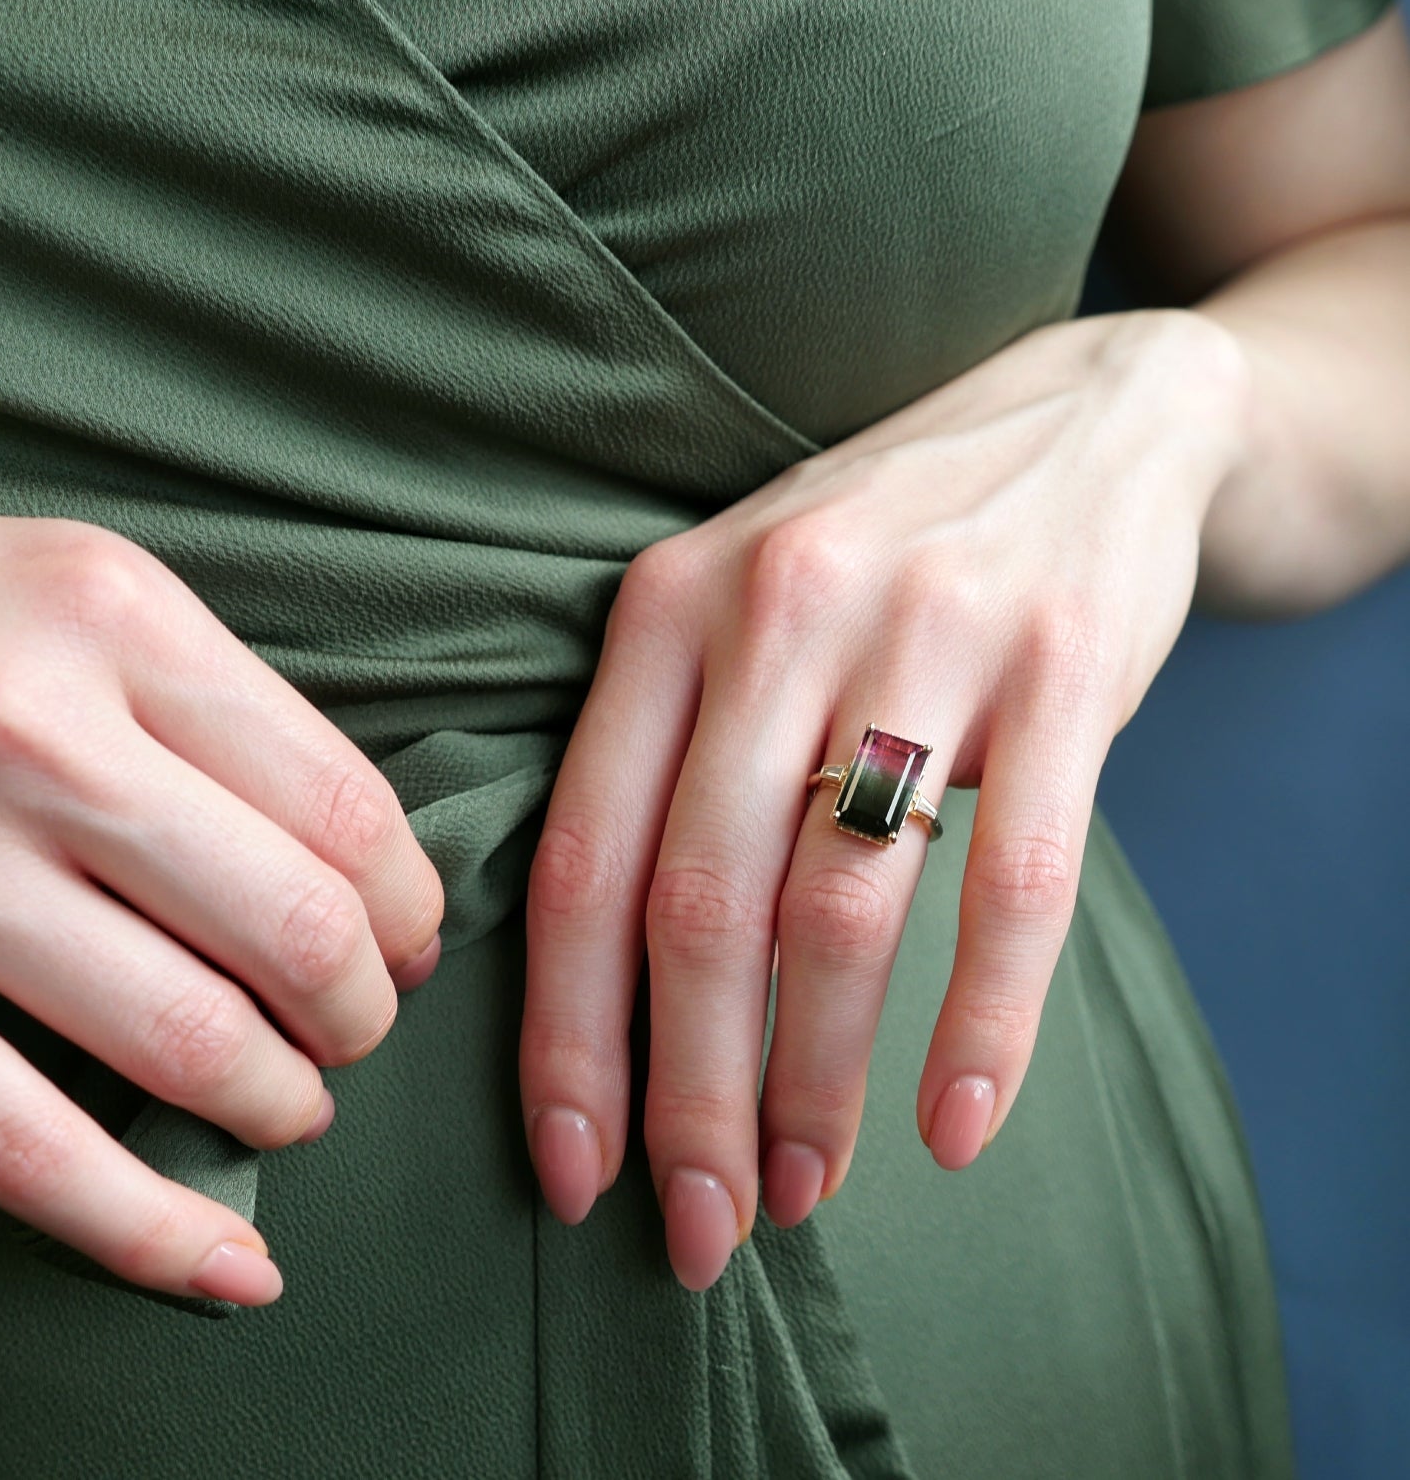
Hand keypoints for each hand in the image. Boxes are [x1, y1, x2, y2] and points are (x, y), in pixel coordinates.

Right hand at [0, 513, 442, 1304]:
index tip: (410, 942)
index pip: (345, 807)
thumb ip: (210, 708)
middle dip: (362, 1010)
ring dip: (281, 1102)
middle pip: (295, 927)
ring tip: (292, 1100)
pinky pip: (27, 1147)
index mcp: (112, 618)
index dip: (410, 905)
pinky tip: (231, 1265)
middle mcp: (29, 735)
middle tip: (357, 1025)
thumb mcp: (78, 594)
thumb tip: (360, 864)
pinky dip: (148, 1229)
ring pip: (188, 1040)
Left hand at [520, 310, 1248, 1289]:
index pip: (579, 859)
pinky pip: (1014, 884)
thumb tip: (618, 998)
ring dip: (815, 1084)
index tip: (574, 1174)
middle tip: (699, 1228)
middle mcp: (776, 611)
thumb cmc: (876, 556)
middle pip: (699, 908)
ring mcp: (926, 632)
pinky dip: (981, 1027)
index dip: (566, 1039)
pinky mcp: (1064, 666)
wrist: (1083, 420)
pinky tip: (954, 1130)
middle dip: (687, 1098)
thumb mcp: (737, 611)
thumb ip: (666, 766)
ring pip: (842, 911)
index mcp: (663, 611)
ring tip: (805, 1191)